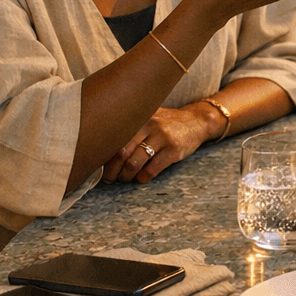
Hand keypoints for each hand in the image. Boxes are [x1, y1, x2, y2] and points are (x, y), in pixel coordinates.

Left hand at [102, 103, 217, 183]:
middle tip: (109, 178)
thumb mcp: (149, 116)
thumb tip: (103, 147)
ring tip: (125, 178)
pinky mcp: (173, 151)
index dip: (103, 155)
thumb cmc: (167, 123)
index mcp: (140, 117)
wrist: (197, 121)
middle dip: (112, 170)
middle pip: (121, 152)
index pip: (114, 138)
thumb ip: (130, 126)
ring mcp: (163, 138)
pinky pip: (151, 170)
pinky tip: (141, 178)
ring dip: (126, 176)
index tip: (98, 166)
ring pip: (134, 163)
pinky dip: (142, 178)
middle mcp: (150, 125)